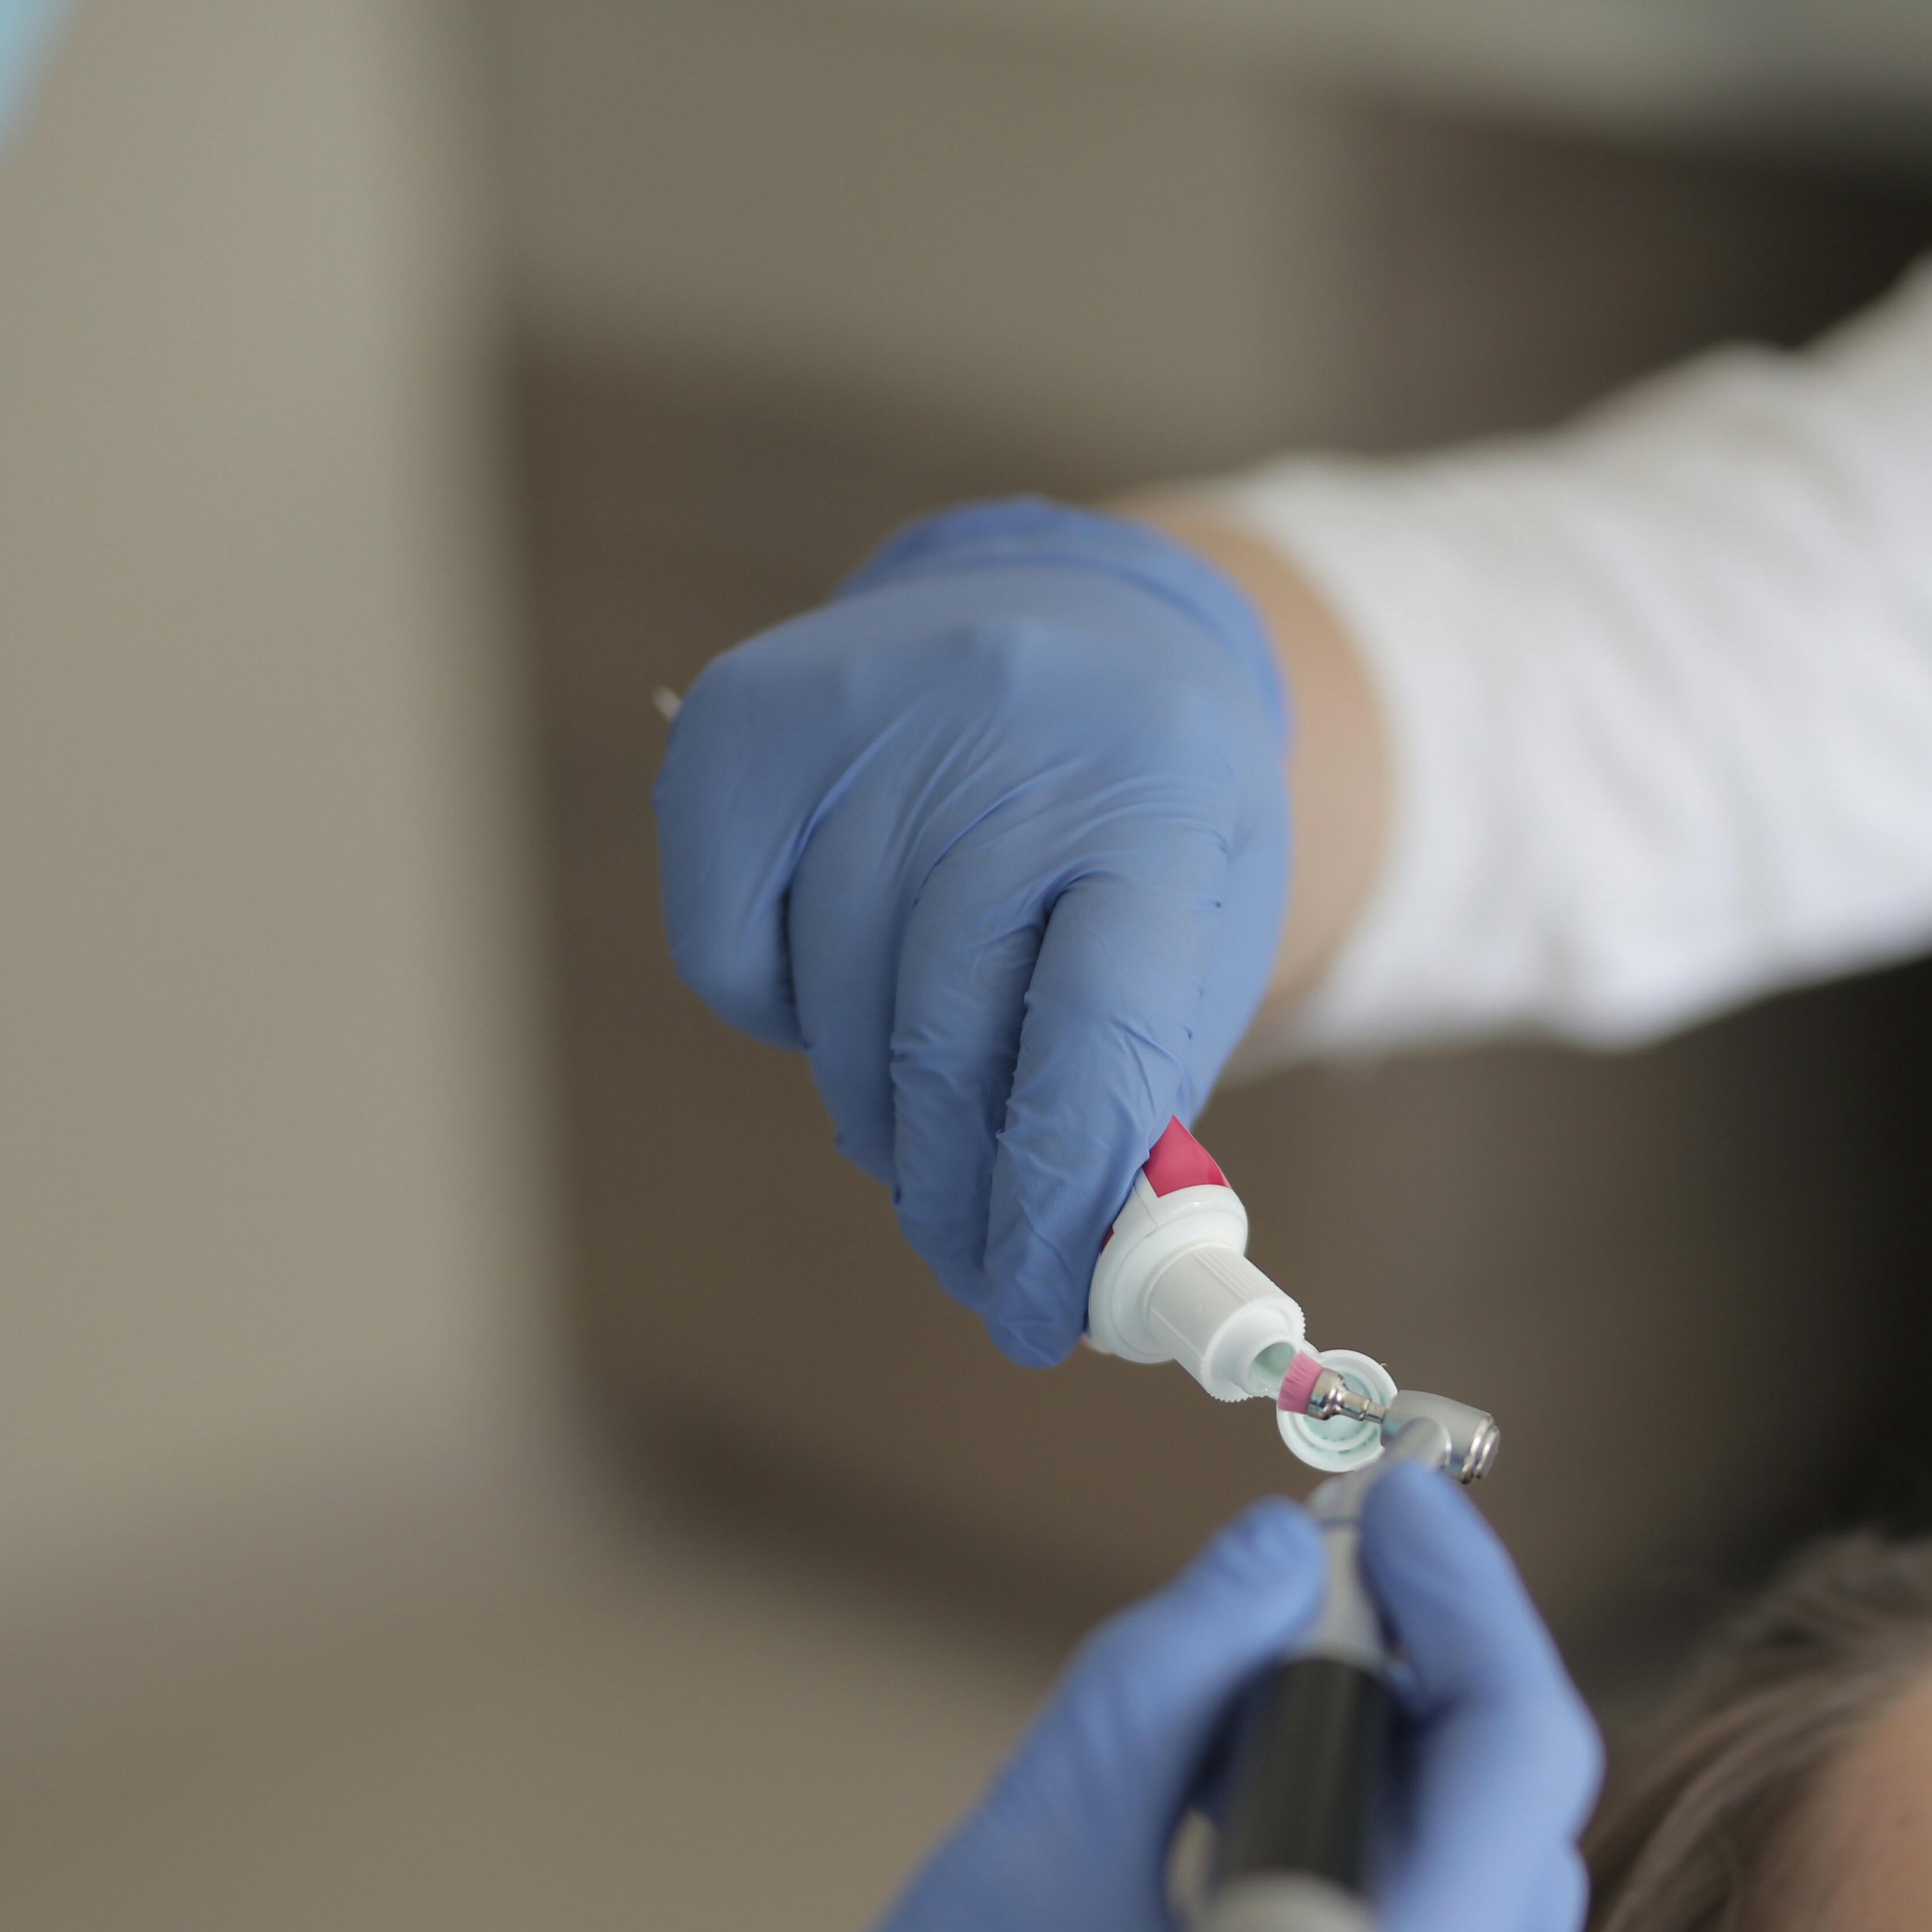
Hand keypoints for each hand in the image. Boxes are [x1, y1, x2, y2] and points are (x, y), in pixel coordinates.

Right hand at [432, 1474, 1598, 1931]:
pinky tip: (1219, 1920)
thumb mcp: (1020, 1869)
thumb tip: (1269, 1568)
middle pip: (1511, 1867)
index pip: (1523, 1761)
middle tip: (1305, 1611)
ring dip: (1383, 1842)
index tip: (1391, 1503)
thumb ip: (1166, 1693)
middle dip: (1427, 1713)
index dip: (1468, 1599)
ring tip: (1237, 1760)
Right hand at [658, 498, 1291, 1366]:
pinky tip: (847, 998)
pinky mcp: (743, 723)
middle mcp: (1010, 732)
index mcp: (1162, 794)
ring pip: (841, 1009)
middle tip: (982, 1266)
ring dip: (883, 1119)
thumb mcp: (1202, 938)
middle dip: (962, 1192)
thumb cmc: (1148, 823)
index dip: (1057, 1204)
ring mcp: (866, 713)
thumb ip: (1139, 1099)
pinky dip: (780, 1017)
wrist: (1080, 619)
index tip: (1042, 1312)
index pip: (1093, 1043)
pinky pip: (729, 954)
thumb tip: (1068, 1271)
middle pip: (949, 1038)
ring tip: (926, 1135)